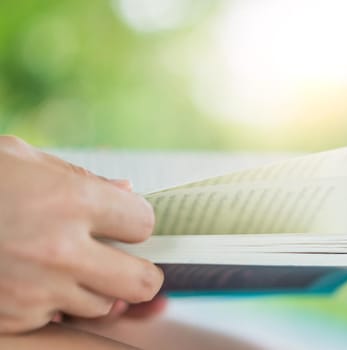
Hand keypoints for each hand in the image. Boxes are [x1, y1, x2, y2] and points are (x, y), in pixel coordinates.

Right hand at [0, 136, 163, 333]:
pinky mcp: (12, 320)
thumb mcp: (20, 159)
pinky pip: (61, 320)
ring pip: (105, 306)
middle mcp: (60, 251)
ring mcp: (36, 292)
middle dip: (143, 272)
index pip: (144, 222)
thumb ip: (79, 178)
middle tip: (127, 260)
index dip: (137, 220)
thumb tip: (125, 192)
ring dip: (99, 289)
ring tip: (71, 267)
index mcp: (69, 201)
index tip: (125, 220)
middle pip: (143, 282)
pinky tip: (36, 280)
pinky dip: (59, 304)